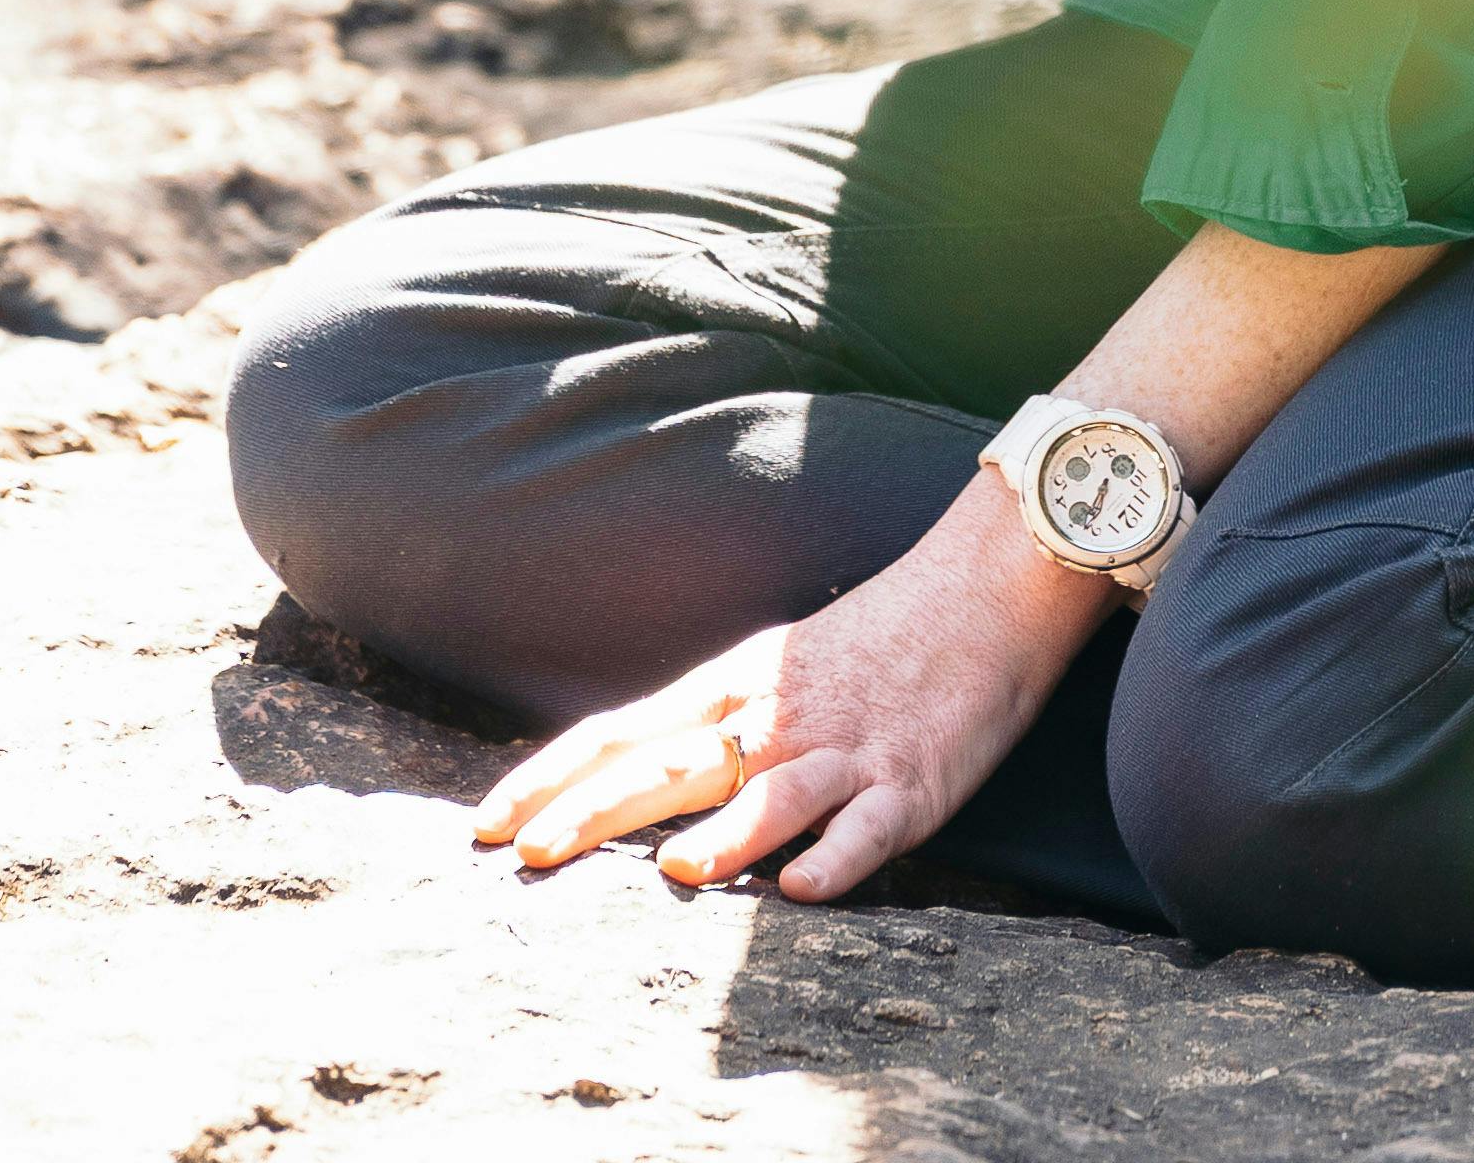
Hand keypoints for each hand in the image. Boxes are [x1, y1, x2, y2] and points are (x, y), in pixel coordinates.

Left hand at [472, 475, 1111, 903]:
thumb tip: (625, 786)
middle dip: (596, 812)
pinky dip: (838, 855)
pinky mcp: (914, 781)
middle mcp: (776, 719)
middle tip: (531, 857)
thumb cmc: (874, 640)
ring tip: (672, 870)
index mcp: (733, 689)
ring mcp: (845, 751)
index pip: (620, 733)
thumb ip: (708, 725)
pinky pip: (871, 825)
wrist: (987, 584)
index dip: (550, 779)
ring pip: (772, 794)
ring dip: (723, 834)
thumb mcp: (773, 668)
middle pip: (673, 764)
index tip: (486, 826)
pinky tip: (806, 888)